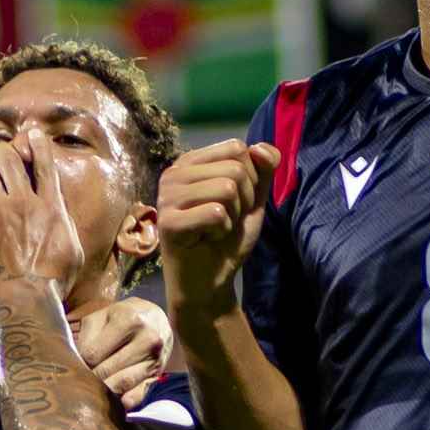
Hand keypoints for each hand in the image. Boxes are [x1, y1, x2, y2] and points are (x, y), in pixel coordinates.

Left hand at [0, 139, 85, 292]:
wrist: (26, 298)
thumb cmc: (55, 281)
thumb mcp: (73, 250)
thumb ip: (65, 225)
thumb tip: (60, 216)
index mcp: (52, 207)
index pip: (44, 164)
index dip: (38, 144)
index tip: (33, 135)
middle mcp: (25, 203)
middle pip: (11, 160)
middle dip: (7, 151)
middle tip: (5, 152)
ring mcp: (0, 213)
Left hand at [78, 295, 175, 406]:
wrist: (156, 318)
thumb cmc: (122, 317)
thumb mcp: (102, 315)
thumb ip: (87, 336)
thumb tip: (77, 363)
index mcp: (128, 320)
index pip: (94, 353)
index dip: (80, 362)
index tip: (76, 364)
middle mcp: (146, 339)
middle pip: (107, 370)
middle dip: (90, 378)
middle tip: (80, 381)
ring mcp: (155, 358)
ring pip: (123, 383)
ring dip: (105, 391)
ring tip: (94, 390)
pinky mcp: (158, 373)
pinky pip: (141, 392)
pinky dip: (129, 400)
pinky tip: (119, 402)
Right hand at [153, 139, 276, 310]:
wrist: (209, 282)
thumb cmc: (227, 239)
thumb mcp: (253, 200)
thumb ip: (263, 170)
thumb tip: (259, 147)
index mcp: (190, 162)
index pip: (236, 148)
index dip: (250, 178)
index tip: (236, 202)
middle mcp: (174, 174)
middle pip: (235, 169)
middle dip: (244, 200)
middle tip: (226, 220)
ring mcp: (167, 197)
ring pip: (227, 188)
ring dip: (233, 216)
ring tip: (216, 229)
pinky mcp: (168, 222)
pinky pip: (216, 213)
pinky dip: (222, 231)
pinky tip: (206, 239)